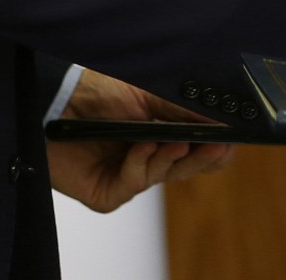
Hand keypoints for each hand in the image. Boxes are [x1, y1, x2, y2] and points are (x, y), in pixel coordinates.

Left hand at [45, 68, 234, 212]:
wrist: (55, 99)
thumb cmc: (96, 91)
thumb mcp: (148, 93)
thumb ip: (182, 107)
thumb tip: (221, 117)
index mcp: (161, 135)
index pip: (197, 149)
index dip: (214, 148)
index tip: (231, 139)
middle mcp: (147, 157)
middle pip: (187, 167)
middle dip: (203, 157)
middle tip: (218, 146)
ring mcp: (128, 176)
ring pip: (164, 176)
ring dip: (171, 157)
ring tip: (177, 141)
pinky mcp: (108, 193)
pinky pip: (135, 183)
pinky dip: (141, 163)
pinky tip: (142, 145)